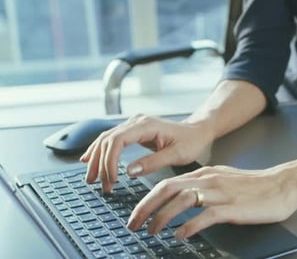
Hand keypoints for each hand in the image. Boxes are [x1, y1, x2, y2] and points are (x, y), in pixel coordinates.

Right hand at [80, 114, 213, 192]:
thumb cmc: (190, 142)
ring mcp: (133, 124)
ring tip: (92, 179)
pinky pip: (111, 139)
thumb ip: (154, 162)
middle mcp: (136, 121)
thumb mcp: (177, 155)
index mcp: (147, 125)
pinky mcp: (133, 130)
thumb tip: (130, 171)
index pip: (118, 140)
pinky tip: (89, 160)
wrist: (197, 131)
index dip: (110, 160)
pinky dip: (99, 150)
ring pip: (105, 139)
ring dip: (97, 159)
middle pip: (107, 140)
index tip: (112, 179)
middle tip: (101, 186)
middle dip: (100, 164)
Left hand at [126, 165, 296, 238]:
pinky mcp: (233, 207)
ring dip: (162, 216)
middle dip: (145, 206)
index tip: (136, 213)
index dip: (147, 198)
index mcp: (205, 173)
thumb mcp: (224, 180)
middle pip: (167, 188)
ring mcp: (220, 192)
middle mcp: (209, 180)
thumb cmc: (256, 186)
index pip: (167, 183)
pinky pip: (205, 215)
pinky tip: (181, 235)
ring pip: (182, 200)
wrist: (283, 185)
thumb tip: (184, 200)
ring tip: (152, 231)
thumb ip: (204, 187)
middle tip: (133, 223)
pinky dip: (189, 225)